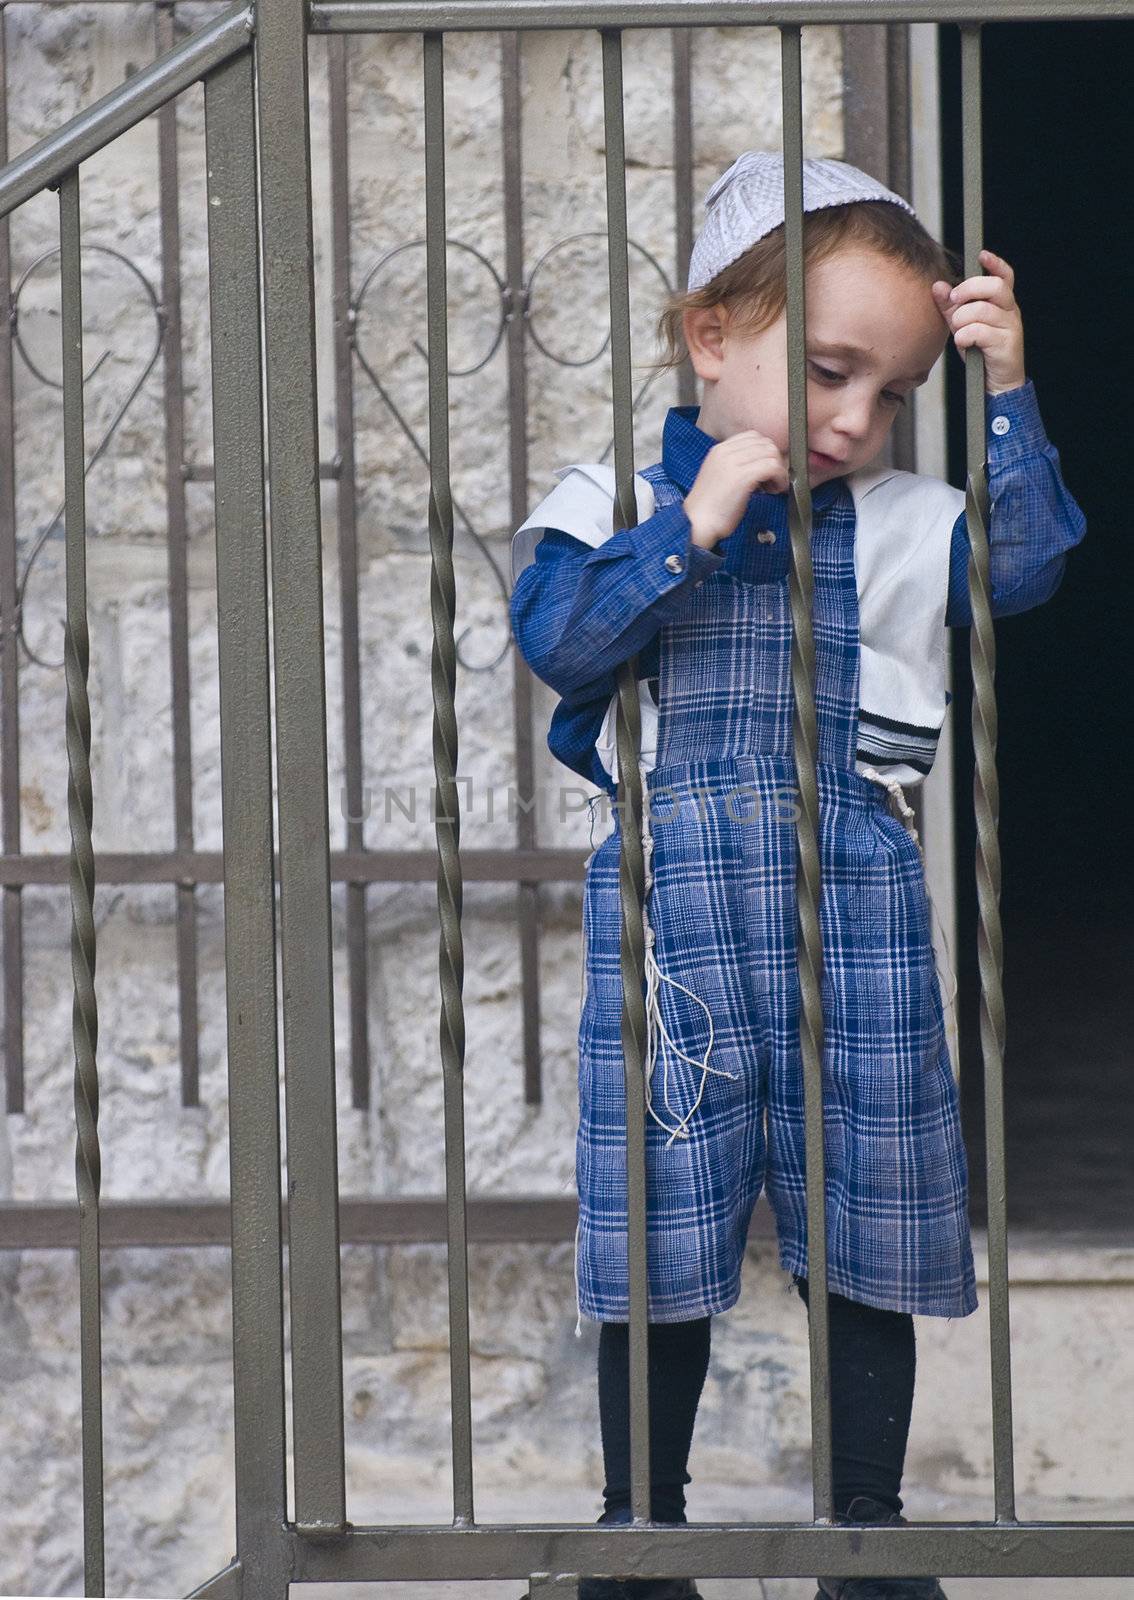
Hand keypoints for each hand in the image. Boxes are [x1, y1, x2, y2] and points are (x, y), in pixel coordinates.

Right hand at [683, 431, 789, 547]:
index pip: (753, 436)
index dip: (765, 452)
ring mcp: (734, 463)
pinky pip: (772, 467)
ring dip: (778, 470)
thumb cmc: (708, 509)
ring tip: (772, 487)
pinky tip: (774, 491)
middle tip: (772, 480)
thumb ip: (734, 466)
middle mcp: (726, 452)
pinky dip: (779, 478)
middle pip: (765, 442)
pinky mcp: (742, 476)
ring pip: (771, 453)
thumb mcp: (718, 478)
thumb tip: (758, 465)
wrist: (696, 523)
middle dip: (774, 460)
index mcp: (719, 450)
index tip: (765, 469)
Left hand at [931, 248, 1026, 395]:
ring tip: (958, 332)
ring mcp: (1011, 327)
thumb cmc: (981, 351)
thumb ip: (951, 307)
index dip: (995, 263)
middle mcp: (1010, 311)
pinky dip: (964, 336)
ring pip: (982, 310)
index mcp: (1002, 303)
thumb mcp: (963, 326)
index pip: (1005, 276)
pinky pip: (979, 331)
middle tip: (954, 298)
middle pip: (994, 286)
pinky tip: (963, 344)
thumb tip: (937, 286)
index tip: (981, 255)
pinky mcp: (1006, 344)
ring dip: (962, 320)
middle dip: (969, 288)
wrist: (998, 383)